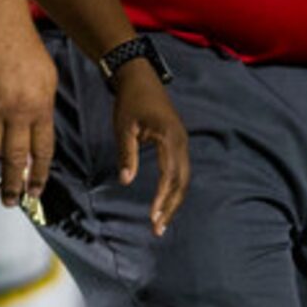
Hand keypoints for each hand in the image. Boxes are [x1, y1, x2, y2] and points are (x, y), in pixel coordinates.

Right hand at [0, 15, 56, 207]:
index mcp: (39, 107)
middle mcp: (15, 111)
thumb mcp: (48, 79)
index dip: (38, 175)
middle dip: (13, 184)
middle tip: (10, 201)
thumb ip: (43, 110)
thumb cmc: (25, 49)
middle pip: (15, 158)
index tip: (35, 191)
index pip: (41, 151)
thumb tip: (37, 141)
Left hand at [108, 62, 190, 236]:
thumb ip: (127, 154)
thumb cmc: (130, 101)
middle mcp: (181, 142)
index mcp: (170, 138)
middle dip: (171, 207)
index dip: (163, 198)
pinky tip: (164, 202)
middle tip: (157, 229)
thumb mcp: (123, 127)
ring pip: (183, 178)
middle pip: (182, 182)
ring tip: (160, 221)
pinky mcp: (177, 143)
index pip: (170, 175)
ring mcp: (182, 142)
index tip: (153, 217)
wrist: (140, 78)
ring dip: (174, 200)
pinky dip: (174, 189)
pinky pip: (180, 171)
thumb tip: (126, 181)